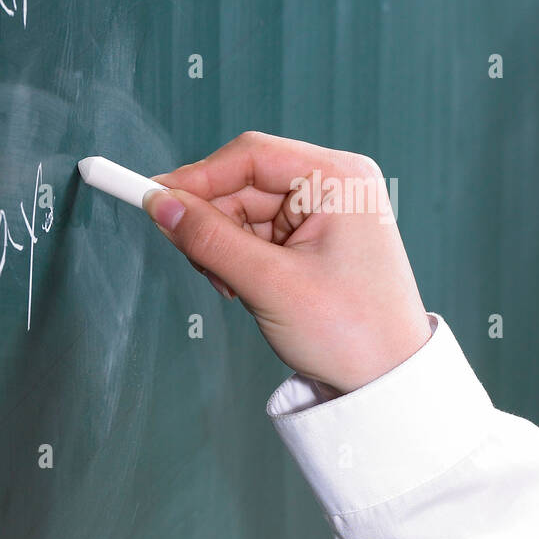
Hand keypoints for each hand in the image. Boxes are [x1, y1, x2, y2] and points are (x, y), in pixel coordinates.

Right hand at [145, 131, 432, 394]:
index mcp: (338, 179)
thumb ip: (209, 239)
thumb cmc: (351, 332)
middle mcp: (333, 186)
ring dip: (224, 250)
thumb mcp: (269, 284)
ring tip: (236, 290)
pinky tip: (246, 289)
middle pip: (242, 184)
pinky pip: (255, 235)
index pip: (250, 156)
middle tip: (198, 265)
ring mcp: (323, 212)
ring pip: (243, 213)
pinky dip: (238, 261)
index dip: (196, 177)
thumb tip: (159, 205)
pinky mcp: (312, 239)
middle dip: (213, 225)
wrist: (387, 382)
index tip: (151, 199)